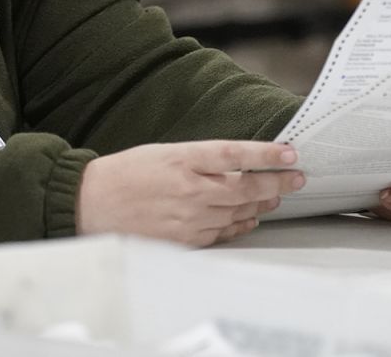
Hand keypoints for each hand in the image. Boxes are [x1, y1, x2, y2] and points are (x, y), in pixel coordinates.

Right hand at [75, 140, 303, 246]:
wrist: (93, 203)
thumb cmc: (126, 174)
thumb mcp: (164, 153)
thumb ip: (199, 159)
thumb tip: (236, 165)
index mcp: (182, 159)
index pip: (235, 155)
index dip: (267, 154)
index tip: (290, 152)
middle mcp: (190, 189)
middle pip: (246, 187)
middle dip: (277, 181)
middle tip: (297, 177)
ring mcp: (189, 217)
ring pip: (239, 211)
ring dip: (262, 202)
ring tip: (276, 195)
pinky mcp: (186, 239)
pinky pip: (223, 231)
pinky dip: (241, 223)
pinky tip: (250, 217)